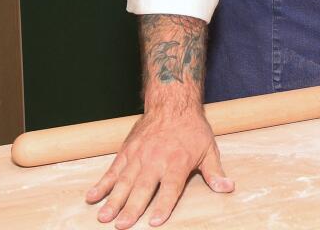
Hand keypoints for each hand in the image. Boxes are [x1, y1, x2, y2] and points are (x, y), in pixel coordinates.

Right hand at [86, 106, 233, 227]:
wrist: (173, 103)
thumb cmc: (192, 130)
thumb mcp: (209, 150)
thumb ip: (214, 172)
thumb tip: (227, 188)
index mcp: (177, 162)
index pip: (170, 188)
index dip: (162, 205)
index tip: (154, 222)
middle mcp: (156, 160)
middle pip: (143, 188)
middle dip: (132, 208)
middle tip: (122, 226)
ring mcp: (138, 156)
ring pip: (124, 182)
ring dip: (113, 200)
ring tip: (104, 217)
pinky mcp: (127, 151)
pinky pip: (113, 170)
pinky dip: (102, 184)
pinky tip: (92, 196)